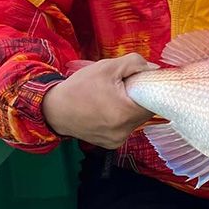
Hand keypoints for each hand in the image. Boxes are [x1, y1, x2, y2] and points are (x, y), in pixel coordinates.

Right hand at [42, 54, 157, 148]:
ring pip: (137, 120)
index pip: (155, 100)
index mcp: (125, 112)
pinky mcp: (112, 144)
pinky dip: (123, 118)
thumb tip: (155, 69)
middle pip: (147, 111)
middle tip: (126, 86)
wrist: (54, 109)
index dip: (152, 88)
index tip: (144, 80)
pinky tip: (109, 109)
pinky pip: (126, 128)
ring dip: (132, 108)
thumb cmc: (79, 87)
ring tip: (115, 98)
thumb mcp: (107, 67)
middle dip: (141, 97)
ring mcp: (118, 140)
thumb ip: (135, 64)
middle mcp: (123, 131)